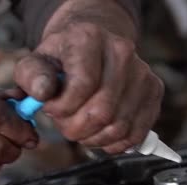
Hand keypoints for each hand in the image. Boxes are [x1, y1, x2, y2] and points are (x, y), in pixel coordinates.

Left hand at [13, 0, 163, 153]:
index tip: (51, 109)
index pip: (83, 85)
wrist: (94, 47)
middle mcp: (122, 52)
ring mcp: (142, 73)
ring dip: (94, 138)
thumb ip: (31, 77)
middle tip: (65, 124)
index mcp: (90, 38)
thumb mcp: (37, 62)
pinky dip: (115, 143)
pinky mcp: (154, 91)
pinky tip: (101, 133)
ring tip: (82, 128)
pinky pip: (136, 134)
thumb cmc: (64, 58)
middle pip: (102, 112)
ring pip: (119, 127)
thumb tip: (43, 94)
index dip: (62, 108)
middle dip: (76, 128)